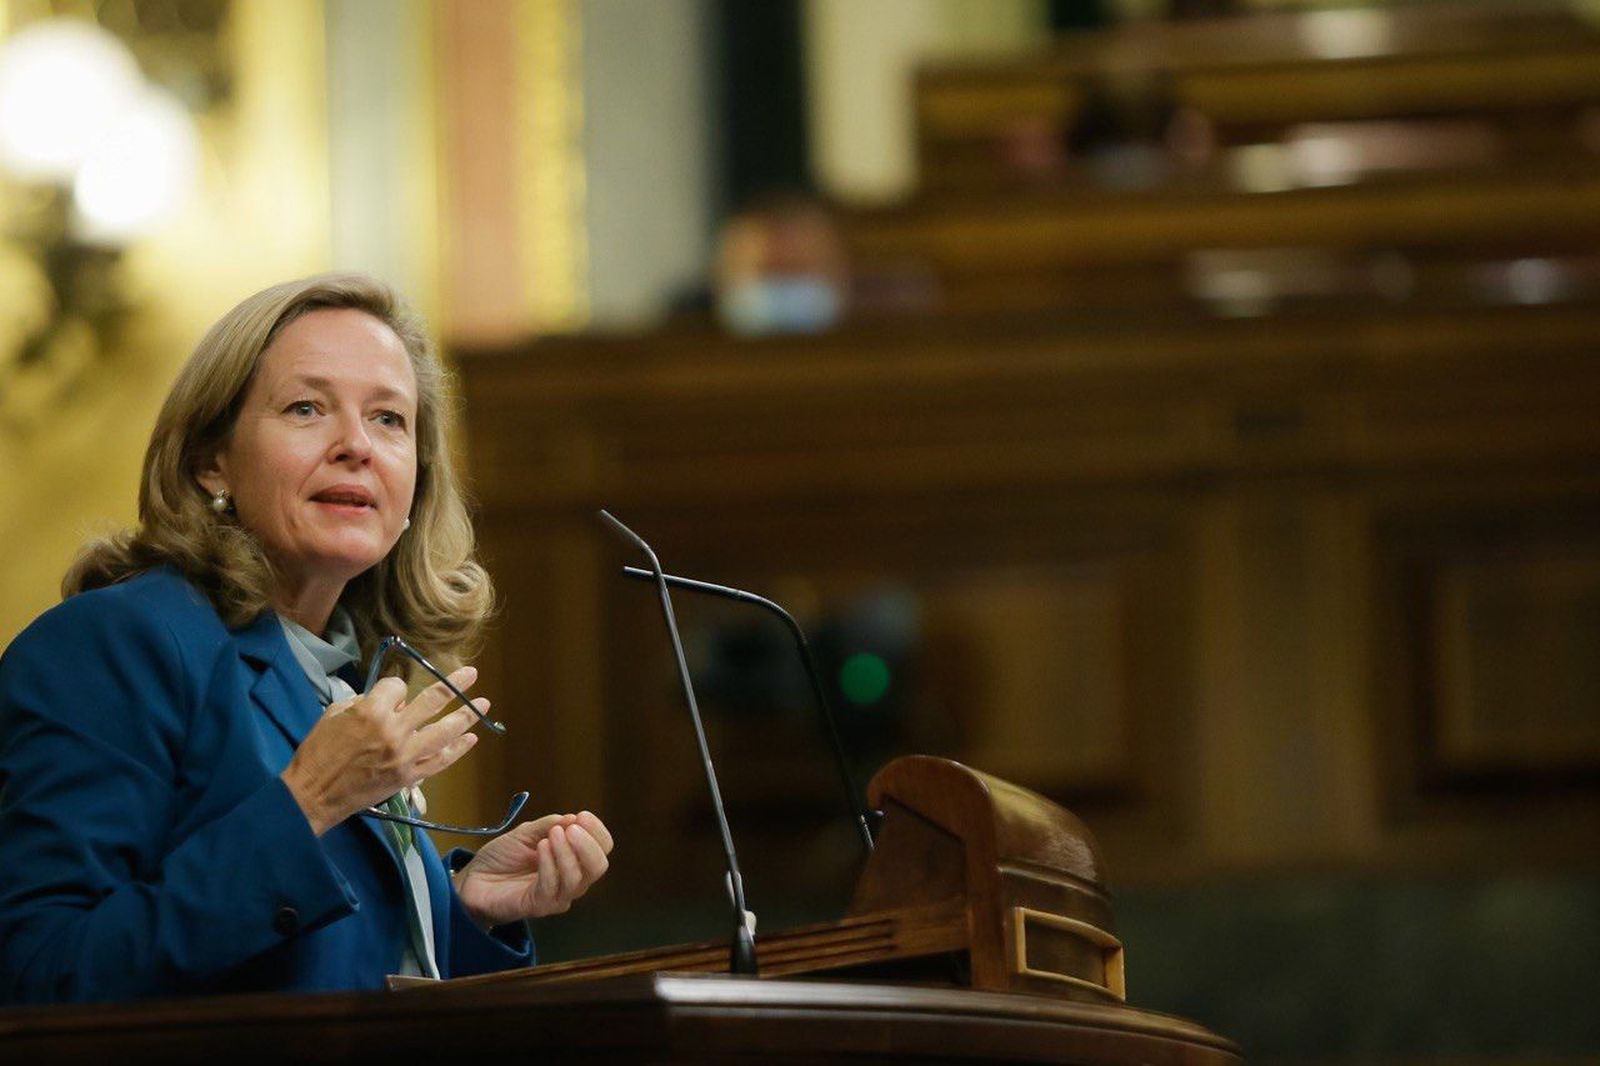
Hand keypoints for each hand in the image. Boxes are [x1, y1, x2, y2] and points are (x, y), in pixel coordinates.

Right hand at [280, 667, 487, 834]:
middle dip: (454, 685)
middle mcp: (394, 730)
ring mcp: (405, 755)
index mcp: (372, 711)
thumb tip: (391, 703)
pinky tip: (470, 739)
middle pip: (432, 701)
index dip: (395, 688)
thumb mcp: (335, 715)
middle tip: (471, 674)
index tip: (390, 694)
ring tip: (482, 704)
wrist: (313, 794)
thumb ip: (364, 703)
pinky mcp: (409, 776)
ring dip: (466, 716)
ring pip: (444, 731)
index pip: (397, 687)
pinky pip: (440, 761)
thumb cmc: (318, 752)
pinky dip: (457, 750)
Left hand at [454, 811, 613, 929]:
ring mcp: (556, 896)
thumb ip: (548, 825)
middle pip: (598, 867)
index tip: (582, 815)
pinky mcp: (537, 906)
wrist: (472, 879)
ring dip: (567, 853)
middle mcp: (570, 880)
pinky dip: (549, 865)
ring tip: (552, 835)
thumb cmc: (501, 857)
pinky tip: (541, 848)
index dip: (596, 831)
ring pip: (577, 879)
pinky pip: (551, 888)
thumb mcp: (525, 833)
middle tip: (571, 828)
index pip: (601, 848)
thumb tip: (573, 818)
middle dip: (588, 845)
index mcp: (573, 860)